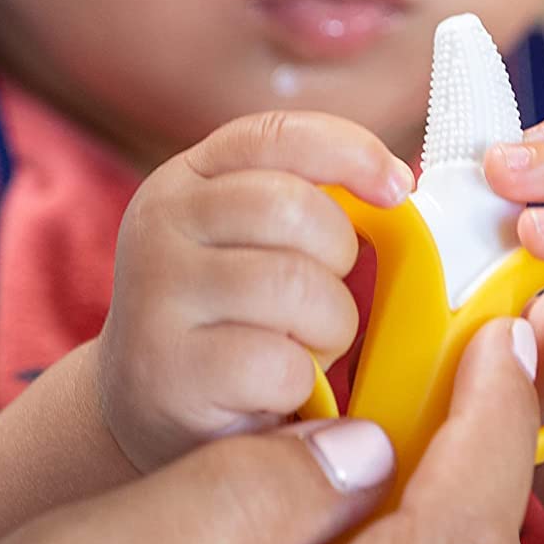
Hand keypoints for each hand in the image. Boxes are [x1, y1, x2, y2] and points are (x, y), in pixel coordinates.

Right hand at [99, 111, 413, 472]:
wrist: (145, 408)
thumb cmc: (227, 319)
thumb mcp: (248, 243)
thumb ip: (302, 205)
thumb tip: (396, 186)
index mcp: (183, 181)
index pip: (275, 135)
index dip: (350, 152)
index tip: (397, 188)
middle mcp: (158, 224)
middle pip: (293, 208)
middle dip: (338, 260)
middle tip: (326, 300)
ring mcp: (155, 295)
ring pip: (295, 285)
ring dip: (329, 328)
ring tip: (306, 348)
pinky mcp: (168, 370)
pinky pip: (280, 361)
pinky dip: (303, 381)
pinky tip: (280, 389)